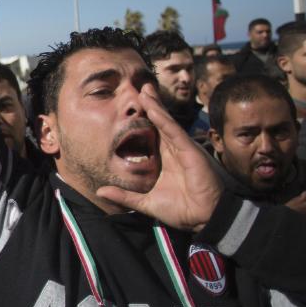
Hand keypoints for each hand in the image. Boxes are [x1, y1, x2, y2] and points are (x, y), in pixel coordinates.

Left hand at [97, 85, 222, 231]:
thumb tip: (100, 191)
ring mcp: (181, 148)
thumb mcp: (145, 202)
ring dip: (154, 105)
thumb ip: (124, 196)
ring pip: (165, 122)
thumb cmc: (181, 209)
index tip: (127, 108)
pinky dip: (163, 118)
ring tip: (144, 89)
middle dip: (149, 105)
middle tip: (137, 88)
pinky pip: (173, 130)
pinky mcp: (189, 150)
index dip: (139, 121)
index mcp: (162, 159)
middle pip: (157, 123)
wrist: (205, 218)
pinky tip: (153, 107)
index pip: (148, 135)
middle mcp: (171, 150)